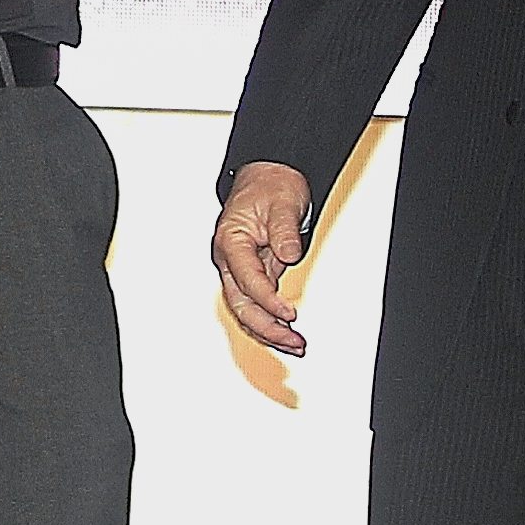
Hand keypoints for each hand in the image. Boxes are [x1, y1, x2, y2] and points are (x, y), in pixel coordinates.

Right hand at [212, 161, 315, 356]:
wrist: (269, 179)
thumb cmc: (271, 188)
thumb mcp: (282, 204)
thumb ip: (284, 232)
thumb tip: (287, 255)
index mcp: (231, 241)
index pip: (247, 280)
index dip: (268, 301)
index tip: (289, 314)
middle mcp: (229, 260)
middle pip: (240, 304)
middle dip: (267, 327)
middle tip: (293, 341)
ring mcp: (239, 270)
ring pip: (246, 311)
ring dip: (268, 331)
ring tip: (295, 345)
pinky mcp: (252, 275)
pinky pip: (256, 305)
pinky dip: (270, 322)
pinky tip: (286, 333)